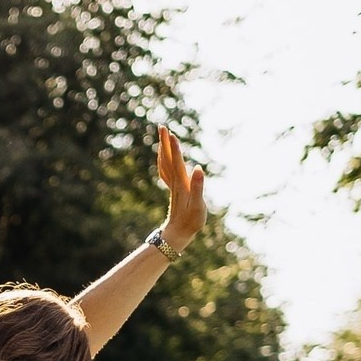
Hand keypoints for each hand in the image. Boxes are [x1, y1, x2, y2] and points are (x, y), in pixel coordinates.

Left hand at [157, 123, 206, 249]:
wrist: (178, 233)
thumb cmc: (191, 221)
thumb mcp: (198, 205)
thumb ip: (198, 186)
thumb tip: (198, 168)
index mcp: (182, 184)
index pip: (177, 162)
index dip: (174, 148)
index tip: (171, 134)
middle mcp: (175, 182)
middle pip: (167, 159)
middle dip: (164, 143)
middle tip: (162, 127)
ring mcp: (172, 185)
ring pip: (164, 163)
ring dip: (162, 148)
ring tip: (162, 136)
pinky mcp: (173, 189)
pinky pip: (165, 171)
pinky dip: (163, 160)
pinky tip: (163, 157)